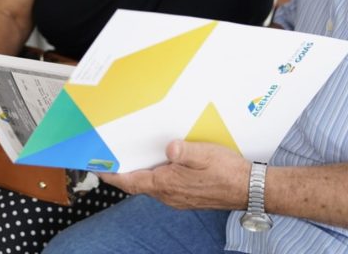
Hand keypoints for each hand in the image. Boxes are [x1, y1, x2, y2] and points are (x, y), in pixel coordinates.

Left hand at [101, 140, 249, 209]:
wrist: (249, 189)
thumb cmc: (227, 172)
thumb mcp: (205, 154)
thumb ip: (184, 152)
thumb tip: (169, 148)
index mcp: (167, 184)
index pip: (131, 181)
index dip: (112, 174)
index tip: (98, 167)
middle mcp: (169, 195)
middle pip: (138, 184)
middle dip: (125, 172)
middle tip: (114, 157)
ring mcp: (178, 198)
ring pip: (152, 186)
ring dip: (142, 173)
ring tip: (137, 157)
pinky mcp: (187, 197)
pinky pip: (165, 187)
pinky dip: (157, 176)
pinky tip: (164, 164)